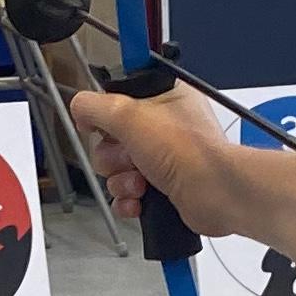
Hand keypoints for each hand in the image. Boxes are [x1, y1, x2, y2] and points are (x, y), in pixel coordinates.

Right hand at [69, 77, 237, 233]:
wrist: (215, 193)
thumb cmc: (189, 151)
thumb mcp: (129, 115)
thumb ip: (96, 106)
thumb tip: (80, 107)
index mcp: (162, 96)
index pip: (119, 95)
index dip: (105, 110)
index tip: (99, 122)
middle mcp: (163, 125)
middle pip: (110, 138)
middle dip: (112, 155)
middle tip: (129, 156)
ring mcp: (163, 158)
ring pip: (117, 169)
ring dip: (121, 179)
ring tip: (140, 181)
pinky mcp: (162, 187)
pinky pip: (128, 193)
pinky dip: (128, 199)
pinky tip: (140, 200)